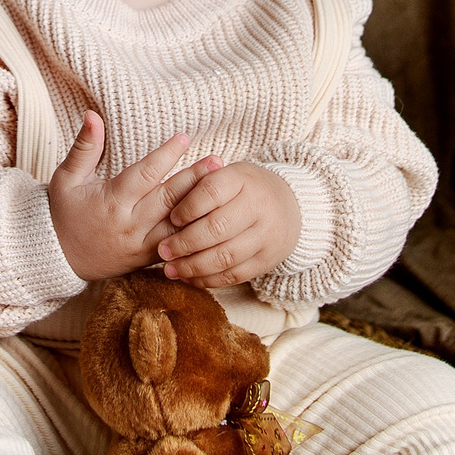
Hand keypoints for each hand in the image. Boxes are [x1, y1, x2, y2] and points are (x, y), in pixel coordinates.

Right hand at [49, 112, 217, 282]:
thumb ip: (84, 148)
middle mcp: (130, 224)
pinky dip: (197, 232)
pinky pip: (179, 245)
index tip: (184, 138)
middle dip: (194, 179)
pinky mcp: (150, 258)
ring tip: (223, 187)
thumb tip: (93, 115)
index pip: (143, 176)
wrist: (59, 260)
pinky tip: (215, 217)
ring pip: (178, 223)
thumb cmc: (64, 213)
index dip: (165, 156)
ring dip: (202, 205)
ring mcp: (142, 245)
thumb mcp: (66, 179)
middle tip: (217, 161)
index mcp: (111, 202)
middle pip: (168, 199)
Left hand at [156, 163, 301, 289]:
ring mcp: (266, 236)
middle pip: (217, 228)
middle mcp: (259, 206)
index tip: (172, 218)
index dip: (188, 207)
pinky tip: (189, 277)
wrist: (291, 207)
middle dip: (185, 243)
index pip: (211, 192)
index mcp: (243, 179)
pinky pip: (234, 275)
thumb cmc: (245, 189)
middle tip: (163, 250)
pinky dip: (208, 279)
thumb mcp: (228, 175)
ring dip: (193, 266)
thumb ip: (199, 185)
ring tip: (170, 269)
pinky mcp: (267, 261)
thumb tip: (168, 205)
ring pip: (225, 257)